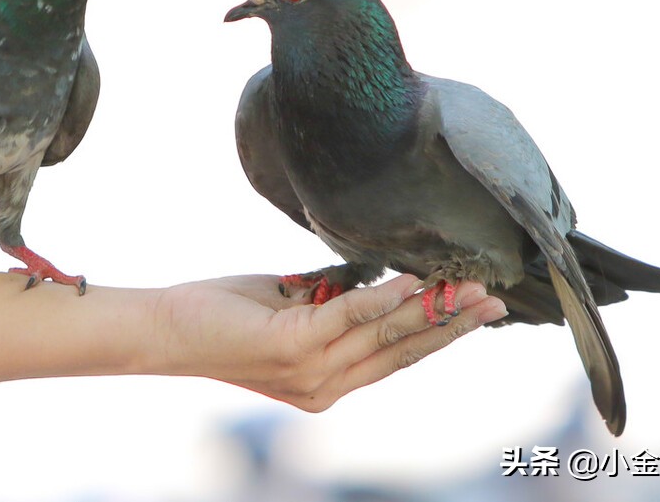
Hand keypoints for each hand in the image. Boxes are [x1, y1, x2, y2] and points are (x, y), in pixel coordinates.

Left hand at [151, 273, 505, 411]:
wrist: (165, 331)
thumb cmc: (222, 315)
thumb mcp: (287, 307)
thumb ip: (329, 299)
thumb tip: (370, 274)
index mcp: (327, 382)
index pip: (395, 358)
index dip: (439, 335)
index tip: (477, 311)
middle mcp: (325, 386)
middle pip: (403, 353)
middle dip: (452, 326)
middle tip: (494, 301)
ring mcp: (309, 371)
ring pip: (384, 336)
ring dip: (430, 310)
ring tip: (467, 287)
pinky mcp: (291, 347)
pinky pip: (348, 316)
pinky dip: (383, 298)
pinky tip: (412, 281)